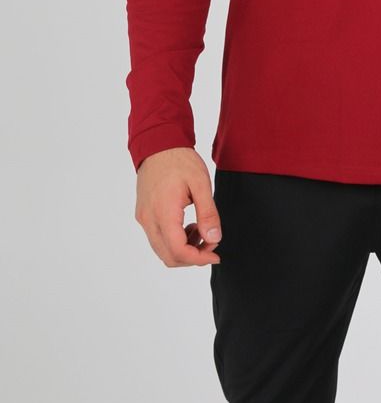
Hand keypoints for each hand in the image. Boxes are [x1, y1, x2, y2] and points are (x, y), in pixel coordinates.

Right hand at [134, 147, 222, 267]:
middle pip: (168, 256)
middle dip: (192, 256)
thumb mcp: (200, 184)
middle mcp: (148, 219)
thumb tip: (214, 239)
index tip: (215, 254)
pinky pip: (156, 238)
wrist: (159, 144)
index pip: (177, 251)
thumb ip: (208, 213)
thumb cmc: (180, 161)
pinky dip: (173, 240)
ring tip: (201, 230)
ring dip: (183, 249)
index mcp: (163, 212)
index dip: (198, 259)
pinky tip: (188, 226)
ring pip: (161, 249)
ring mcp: (143, 218)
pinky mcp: (143, 214)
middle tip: (211, 242)